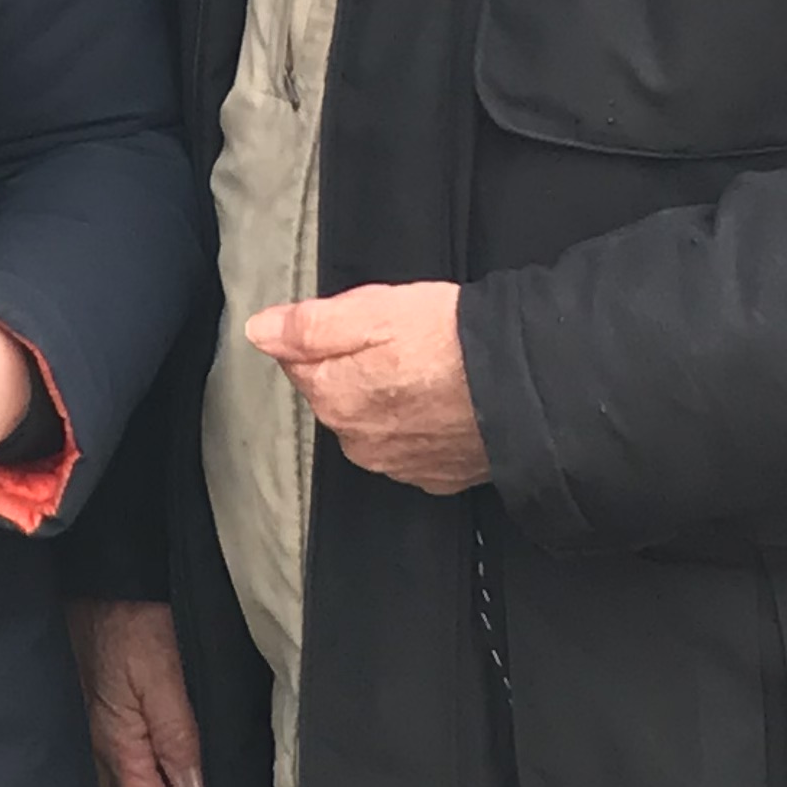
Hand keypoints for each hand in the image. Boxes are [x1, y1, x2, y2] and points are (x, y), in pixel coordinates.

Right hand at [70, 596, 204, 786]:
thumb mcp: (161, 674)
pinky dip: (173, 775)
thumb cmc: (128, 618)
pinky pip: (151, 755)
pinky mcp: (123, 707)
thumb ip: (179, 736)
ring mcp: (116, 725)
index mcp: (120, 744)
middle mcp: (114, 743)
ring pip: (152, 782)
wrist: (104, 573)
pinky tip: (192, 779)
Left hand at [248, 282, 486, 494]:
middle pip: (338, 396)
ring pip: (374, 423)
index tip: (360, 321)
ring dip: (389, 400)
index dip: (326, 336)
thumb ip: (309, 325)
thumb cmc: (451, 341)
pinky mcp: (437, 476)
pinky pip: (413, 446)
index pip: (301, 364)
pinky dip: (421, 426)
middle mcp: (357, 441)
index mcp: (333, 398)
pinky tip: (445, 404)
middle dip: (358, 369)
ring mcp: (398, 464)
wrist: (528, 389)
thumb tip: (258, 331)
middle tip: (402, 340)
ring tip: (429, 370)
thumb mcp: (372, 311)